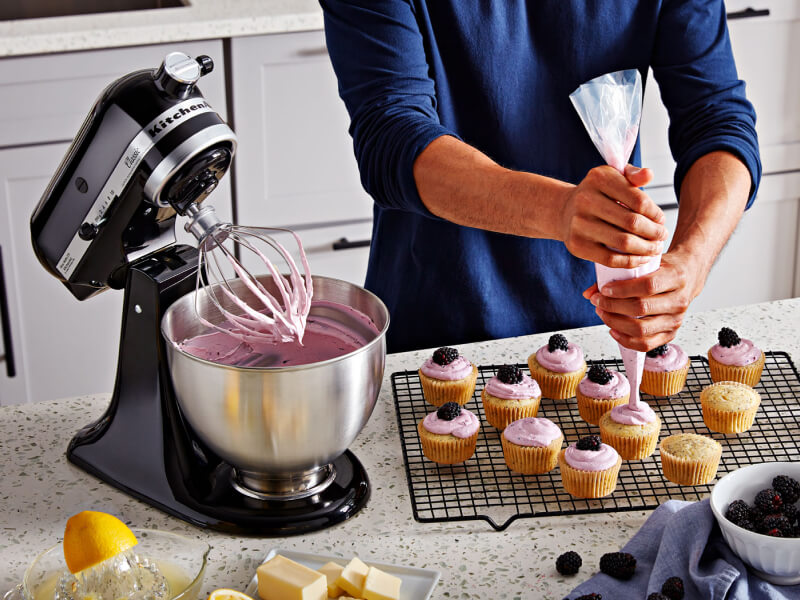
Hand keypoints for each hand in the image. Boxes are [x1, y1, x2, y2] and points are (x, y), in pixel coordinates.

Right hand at [560, 165, 667, 267]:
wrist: (565, 211)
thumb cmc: (598, 194)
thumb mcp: (613, 177)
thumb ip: (633, 174)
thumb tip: (649, 175)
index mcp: (599, 178)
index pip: (638, 200)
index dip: (655, 213)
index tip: (661, 220)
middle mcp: (585, 200)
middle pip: (632, 222)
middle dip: (654, 232)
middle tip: (662, 236)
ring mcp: (579, 225)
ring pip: (624, 242)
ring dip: (646, 249)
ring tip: (655, 248)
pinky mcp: (577, 245)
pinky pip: (610, 259)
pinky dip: (631, 261)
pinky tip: (641, 258)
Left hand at [582, 248, 706, 350]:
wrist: (687, 275)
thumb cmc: (662, 268)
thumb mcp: (644, 263)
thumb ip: (617, 275)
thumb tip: (589, 293)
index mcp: (676, 277)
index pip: (648, 286)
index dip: (622, 290)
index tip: (604, 290)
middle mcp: (679, 300)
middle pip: (642, 308)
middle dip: (613, 306)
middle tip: (598, 301)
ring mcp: (676, 319)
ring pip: (642, 329)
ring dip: (616, 322)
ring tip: (603, 313)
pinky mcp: (671, 333)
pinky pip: (646, 344)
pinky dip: (625, 339)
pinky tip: (613, 329)